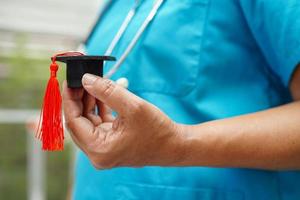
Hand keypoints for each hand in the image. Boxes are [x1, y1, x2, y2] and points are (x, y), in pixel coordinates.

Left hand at [62, 74, 182, 168]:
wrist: (174, 146)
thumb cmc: (157, 131)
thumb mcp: (132, 106)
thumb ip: (107, 91)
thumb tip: (86, 79)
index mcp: (99, 149)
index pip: (74, 122)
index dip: (69, 99)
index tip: (70, 80)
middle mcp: (98, 153)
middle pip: (79, 122)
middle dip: (79, 99)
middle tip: (82, 79)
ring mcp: (104, 149)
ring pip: (88, 121)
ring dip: (90, 102)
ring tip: (96, 83)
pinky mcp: (111, 143)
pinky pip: (99, 123)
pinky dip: (100, 108)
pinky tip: (104, 94)